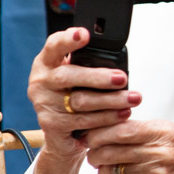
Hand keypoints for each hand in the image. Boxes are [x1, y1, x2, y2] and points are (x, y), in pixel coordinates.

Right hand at [27, 28, 141, 173]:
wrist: (64, 139)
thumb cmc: (76, 100)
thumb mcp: (80, 79)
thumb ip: (90, 65)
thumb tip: (119, 60)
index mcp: (47, 63)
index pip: (53, 45)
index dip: (68, 39)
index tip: (84, 34)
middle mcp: (40, 81)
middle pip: (68, 75)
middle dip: (99, 77)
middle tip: (123, 78)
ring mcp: (43, 104)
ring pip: (80, 101)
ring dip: (111, 101)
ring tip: (132, 100)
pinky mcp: (51, 125)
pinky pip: (83, 121)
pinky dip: (106, 119)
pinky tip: (122, 116)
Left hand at [80, 119, 173, 173]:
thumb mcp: (173, 139)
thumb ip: (145, 133)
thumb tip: (111, 129)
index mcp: (165, 132)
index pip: (121, 127)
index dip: (100, 132)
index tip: (91, 134)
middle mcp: (161, 150)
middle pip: (112, 147)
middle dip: (95, 151)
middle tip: (92, 153)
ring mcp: (157, 173)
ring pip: (113, 167)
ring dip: (103, 169)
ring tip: (103, 169)